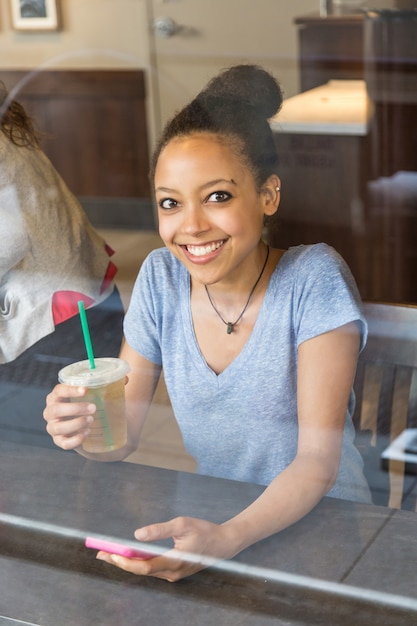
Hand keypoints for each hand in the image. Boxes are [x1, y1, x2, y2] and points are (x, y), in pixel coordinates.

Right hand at [43, 384, 94, 449]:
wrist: (81, 426)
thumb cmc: (84, 406)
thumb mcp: (88, 395)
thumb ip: (100, 388)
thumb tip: (122, 381)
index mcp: (56, 397)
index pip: (59, 391)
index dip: (70, 390)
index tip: (85, 390)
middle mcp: (50, 412)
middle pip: (56, 410)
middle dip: (75, 409)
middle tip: (93, 408)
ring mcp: (52, 427)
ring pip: (58, 427)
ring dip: (76, 424)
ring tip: (91, 420)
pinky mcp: (58, 440)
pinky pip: (64, 443)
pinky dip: (76, 439)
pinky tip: (87, 432)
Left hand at [96, 516, 236, 581]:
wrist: (224, 544)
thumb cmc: (205, 531)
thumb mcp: (182, 524)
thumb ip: (159, 530)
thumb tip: (137, 534)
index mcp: (174, 562)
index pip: (143, 566)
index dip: (124, 561)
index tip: (110, 553)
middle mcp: (171, 573)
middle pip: (140, 570)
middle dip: (119, 561)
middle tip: (100, 552)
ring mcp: (173, 574)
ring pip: (145, 571)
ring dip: (127, 562)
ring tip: (109, 553)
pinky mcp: (174, 571)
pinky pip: (152, 569)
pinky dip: (138, 562)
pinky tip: (129, 555)